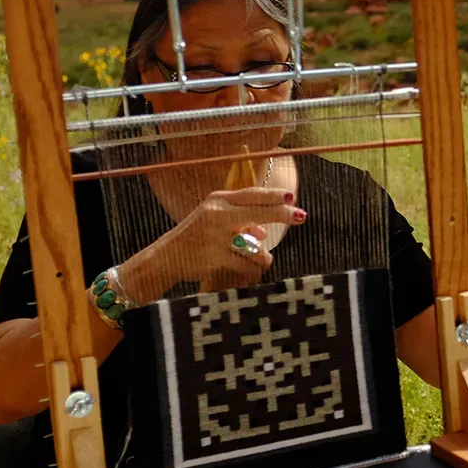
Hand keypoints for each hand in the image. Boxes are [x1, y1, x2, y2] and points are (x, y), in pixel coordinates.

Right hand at [119, 187, 305, 300]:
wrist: (165, 257)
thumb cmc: (194, 237)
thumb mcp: (213, 220)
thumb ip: (239, 219)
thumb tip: (264, 232)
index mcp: (217, 200)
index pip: (252, 194)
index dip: (275, 195)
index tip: (293, 197)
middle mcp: (216, 214)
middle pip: (260, 211)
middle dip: (284, 215)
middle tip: (302, 217)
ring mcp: (215, 236)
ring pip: (257, 246)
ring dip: (264, 258)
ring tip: (261, 262)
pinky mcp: (214, 257)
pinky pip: (247, 265)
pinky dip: (252, 271)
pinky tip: (251, 274)